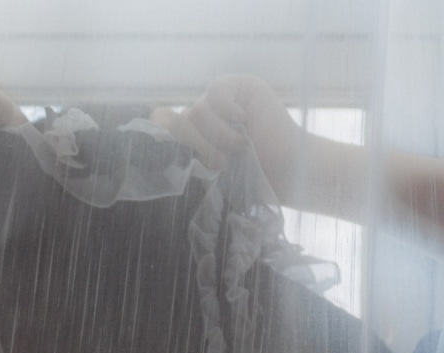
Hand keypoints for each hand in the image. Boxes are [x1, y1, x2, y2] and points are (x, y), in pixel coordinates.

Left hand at [150, 74, 305, 192]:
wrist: (285, 170)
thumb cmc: (251, 175)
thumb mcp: (211, 169)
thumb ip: (186, 152)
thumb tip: (157, 132)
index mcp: (194, 134)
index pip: (162, 122)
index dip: (165, 135)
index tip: (182, 157)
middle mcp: (206, 114)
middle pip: (180, 122)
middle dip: (199, 148)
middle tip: (223, 162)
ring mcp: (222, 98)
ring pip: (196, 112)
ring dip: (218, 136)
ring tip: (241, 146)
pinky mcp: (240, 85)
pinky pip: (215, 92)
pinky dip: (227, 110)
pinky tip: (243, 120)